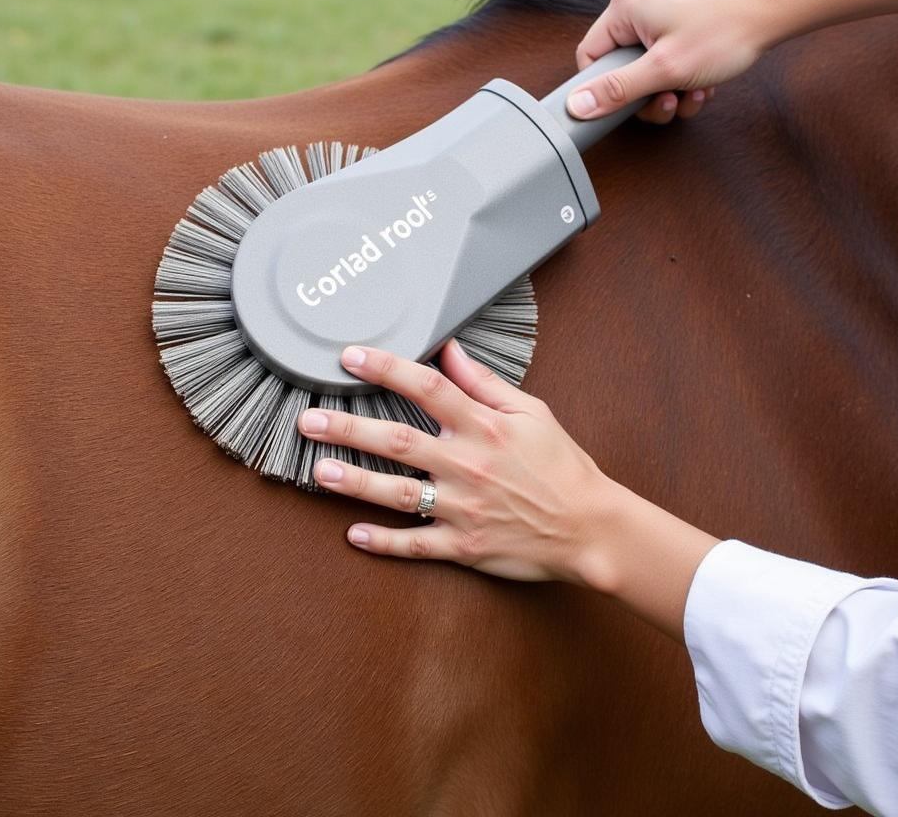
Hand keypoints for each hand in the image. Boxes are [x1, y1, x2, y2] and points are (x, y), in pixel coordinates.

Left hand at [297, 339, 624, 584]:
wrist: (589, 527)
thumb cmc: (561, 465)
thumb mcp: (531, 412)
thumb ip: (486, 382)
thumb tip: (451, 350)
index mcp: (483, 426)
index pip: (427, 388)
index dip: (386, 369)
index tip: (350, 357)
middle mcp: (467, 464)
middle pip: (397, 441)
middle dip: (348, 428)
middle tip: (308, 420)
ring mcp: (463, 508)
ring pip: (398, 493)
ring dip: (355, 482)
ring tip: (318, 471)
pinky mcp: (464, 546)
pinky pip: (416, 545)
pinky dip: (384, 542)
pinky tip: (353, 534)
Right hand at [565, 0, 773, 123]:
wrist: (776, 6)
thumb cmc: (724, 31)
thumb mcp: (665, 70)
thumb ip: (617, 90)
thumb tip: (576, 106)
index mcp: (624, 5)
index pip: (590, 56)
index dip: (605, 89)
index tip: (630, 106)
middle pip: (622, 63)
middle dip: (648, 94)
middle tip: (672, 101)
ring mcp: (665, 2)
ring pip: (649, 62)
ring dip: (670, 88)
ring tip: (695, 92)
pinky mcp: (686, 10)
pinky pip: (670, 51)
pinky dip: (684, 73)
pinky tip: (705, 82)